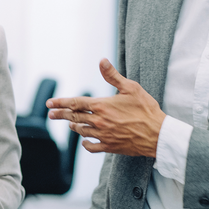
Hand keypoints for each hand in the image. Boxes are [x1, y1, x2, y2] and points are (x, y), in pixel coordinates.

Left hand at [46, 59, 165, 157]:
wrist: (158, 134)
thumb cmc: (146, 109)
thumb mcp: (131, 88)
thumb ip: (112, 76)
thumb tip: (102, 61)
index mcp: (102, 106)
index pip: (75, 103)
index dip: (60, 103)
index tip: (49, 104)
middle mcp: (99, 121)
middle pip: (74, 117)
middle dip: (61, 115)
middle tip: (51, 115)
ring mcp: (103, 135)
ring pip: (81, 131)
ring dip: (74, 127)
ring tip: (70, 124)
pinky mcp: (110, 146)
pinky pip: (92, 147)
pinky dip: (86, 144)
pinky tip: (84, 141)